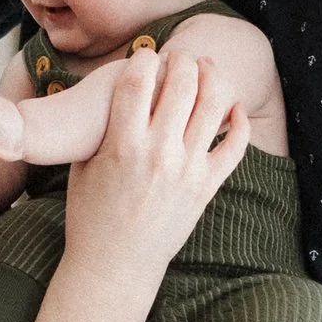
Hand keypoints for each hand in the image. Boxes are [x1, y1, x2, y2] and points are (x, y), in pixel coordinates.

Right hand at [63, 43, 247, 284]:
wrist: (116, 265)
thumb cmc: (91, 215)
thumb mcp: (83, 167)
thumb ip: (100, 127)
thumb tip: (115, 88)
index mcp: (121, 146)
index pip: (138, 81)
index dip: (143, 58)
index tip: (143, 56)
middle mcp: (159, 154)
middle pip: (182, 83)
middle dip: (182, 60)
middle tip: (178, 58)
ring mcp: (188, 170)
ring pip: (213, 104)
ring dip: (212, 77)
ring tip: (206, 68)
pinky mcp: (207, 187)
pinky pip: (236, 145)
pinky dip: (238, 120)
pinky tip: (230, 108)